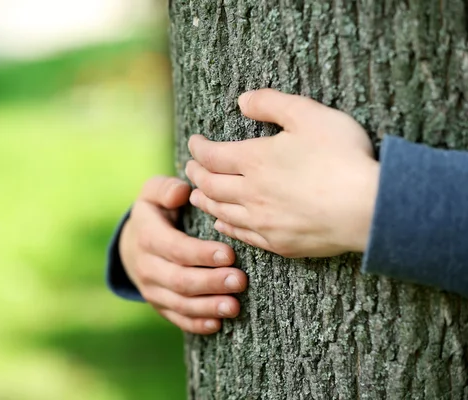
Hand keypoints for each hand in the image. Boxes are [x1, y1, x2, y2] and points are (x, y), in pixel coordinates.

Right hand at [119, 176, 247, 333]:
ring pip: (180, 303)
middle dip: (211, 282)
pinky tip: (217, 324)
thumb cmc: (155, 212)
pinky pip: (177, 318)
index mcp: (147, 236)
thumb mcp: (153, 192)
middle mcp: (147, 266)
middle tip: (240, 281)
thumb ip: (165, 188)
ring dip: (208, 307)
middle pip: (180, 280)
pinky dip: (196, 323)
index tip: (229, 254)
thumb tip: (181, 192)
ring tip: (235, 306)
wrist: (134, 243)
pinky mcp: (160, 305)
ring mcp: (152, 289)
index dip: (201, 254)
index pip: (175, 248)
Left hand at [185, 89, 379, 257]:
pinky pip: (241, 235)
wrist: (369, 209)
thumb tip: (242, 100)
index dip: (198, 148)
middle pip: (210, 185)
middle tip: (191, 167)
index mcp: (254, 161)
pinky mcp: (278, 243)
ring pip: (220, 211)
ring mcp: (262, 222)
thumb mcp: (308, 115)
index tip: (194, 142)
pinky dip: (225, 226)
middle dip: (196, 174)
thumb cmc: (342, 157)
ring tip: (196, 195)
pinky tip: (222, 223)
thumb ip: (272, 103)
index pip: (211, 155)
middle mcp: (250, 193)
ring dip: (205, 201)